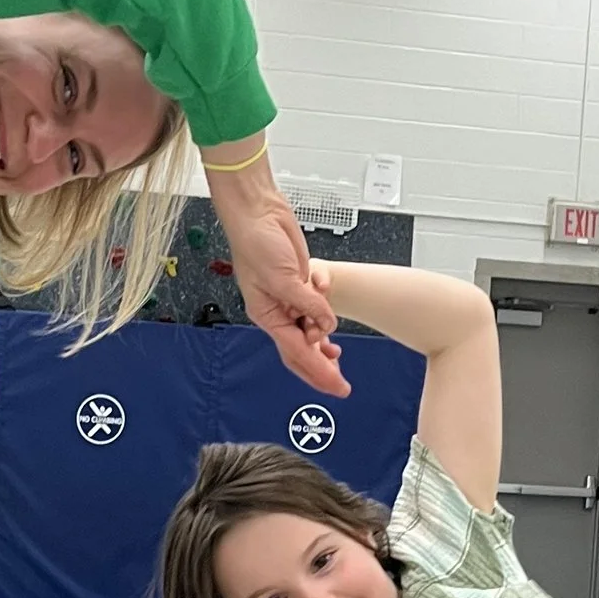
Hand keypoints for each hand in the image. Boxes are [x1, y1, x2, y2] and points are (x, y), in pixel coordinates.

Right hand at [210, 177, 349, 396]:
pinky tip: (326, 295)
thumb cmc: (256, 242)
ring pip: (311, 330)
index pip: (295, 352)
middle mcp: (278, 312)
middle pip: (301, 351)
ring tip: (337, 353)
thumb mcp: (284, 278)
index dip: (317, 372)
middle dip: (321, 368)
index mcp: (267, 315)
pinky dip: (326, 303)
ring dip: (324, 338)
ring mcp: (290, 299)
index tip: (336, 385)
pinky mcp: (300, 285)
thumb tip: (327, 326)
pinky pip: (318, 304)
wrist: (260, 213)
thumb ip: (307, 305)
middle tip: (342, 384)